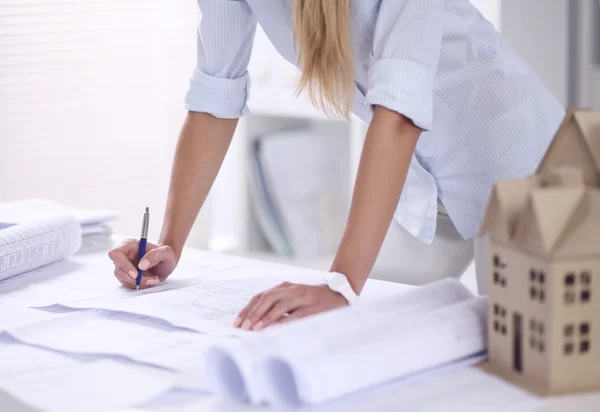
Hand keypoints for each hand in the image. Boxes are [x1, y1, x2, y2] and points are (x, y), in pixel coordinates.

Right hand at [108, 239, 176, 288]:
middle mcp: (124, 255)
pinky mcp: (126, 276)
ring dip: (139, 282)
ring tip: (154, 279)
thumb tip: (141, 265)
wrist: (166, 263)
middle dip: (134, 278)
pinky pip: (128, 284)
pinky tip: (150, 280)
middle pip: (118, 270)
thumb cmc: (165, 255)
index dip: (123, 265)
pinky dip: (140, 285)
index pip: (116, 254)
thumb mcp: (166, 252)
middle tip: (150, 279)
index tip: (136, 274)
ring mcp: (123, 267)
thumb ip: (155, 255)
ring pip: (123, 279)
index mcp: (129, 245)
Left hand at [234, 282, 348, 330]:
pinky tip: (277, 327)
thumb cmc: (311, 300)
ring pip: (281, 304)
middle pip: (268, 298)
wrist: (338, 294)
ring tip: (256, 327)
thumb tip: (255, 322)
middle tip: (244, 326)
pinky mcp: (314, 306)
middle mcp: (292, 290)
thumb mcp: (292, 300)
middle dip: (254, 313)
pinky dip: (286, 320)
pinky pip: (298, 313)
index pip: (261, 296)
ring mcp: (303, 297)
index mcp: (284, 288)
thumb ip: (277, 307)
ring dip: (267, 316)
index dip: (248, 309)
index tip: (238, 322)